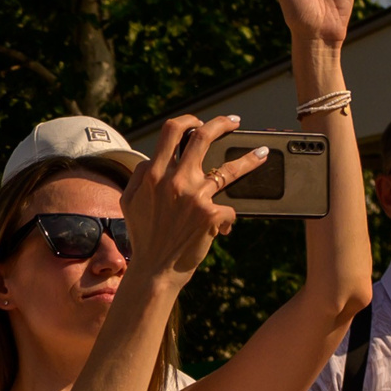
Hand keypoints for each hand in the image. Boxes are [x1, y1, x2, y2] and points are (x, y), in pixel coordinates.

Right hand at [123, 114, 248, 276]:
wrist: (155, 271)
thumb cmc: (144, 238)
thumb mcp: (129, 202)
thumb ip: (139, 176)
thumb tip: (152, 158)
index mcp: (154, 174)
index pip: (172, 131)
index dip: (189, 120)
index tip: (199, 121)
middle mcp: (175, 180)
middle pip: (202, 136)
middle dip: (222, 123)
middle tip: (234, 122)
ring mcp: (194, 196)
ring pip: (230, 168)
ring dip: (249, 159)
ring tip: (261, 154)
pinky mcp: (211, 215)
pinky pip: (228, 209)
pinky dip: (226, 219)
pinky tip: (225, 227)